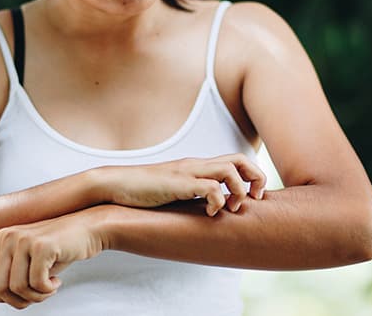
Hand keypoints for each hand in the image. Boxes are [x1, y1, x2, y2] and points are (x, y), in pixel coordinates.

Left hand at [0, 209, 105, 308]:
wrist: (89, 230)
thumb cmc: (58, 249)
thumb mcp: (28, 266)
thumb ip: (5, 281)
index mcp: (1, 239)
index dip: (3, 295)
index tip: (24, 293)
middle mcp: (8, 236)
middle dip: (19, 300)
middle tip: (39, 294)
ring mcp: (24, 239)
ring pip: (17, 288)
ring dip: (36, 296)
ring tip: (50, 288)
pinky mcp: (42, 246)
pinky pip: (37, 283)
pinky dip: (48, 290)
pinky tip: (58, 281)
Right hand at [96, 153, 266, 216]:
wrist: (115, 184)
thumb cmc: (143, 191)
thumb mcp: (175, 191)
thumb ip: (192, 195)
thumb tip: (211, 211)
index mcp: (198, 166)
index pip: (237, 160)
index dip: (253, 176)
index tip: (252, 197)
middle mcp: (196, 165)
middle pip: (241, 159)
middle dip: (256, 179)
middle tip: (252, 200)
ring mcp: (186, 173)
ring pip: (229, 169)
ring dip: (238, 190)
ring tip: (231, 207)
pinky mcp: (177, 184)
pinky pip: (209, 187)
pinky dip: (217, 200)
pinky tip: (209, 213)